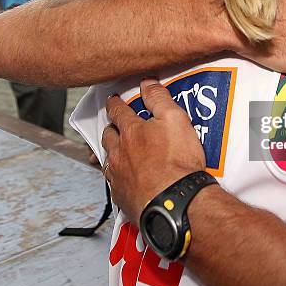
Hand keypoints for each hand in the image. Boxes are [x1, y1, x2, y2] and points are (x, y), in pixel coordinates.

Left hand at [102, 78, 204, 224]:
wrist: (175, 202)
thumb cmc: (177, 162)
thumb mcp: (175, 119)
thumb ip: (159, 99)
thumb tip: (147, 83)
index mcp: (131, 132)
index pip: (118, 112)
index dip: (115, 104)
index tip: (113, 100)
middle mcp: (119, 152)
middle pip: (108, 136)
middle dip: (111, 128)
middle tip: (115, 125)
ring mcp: (118, 176)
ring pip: (107, 160)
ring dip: (111, 153)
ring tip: (116, 151)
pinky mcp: (122, 197)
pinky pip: (113, 183)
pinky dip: (116, 177)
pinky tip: (123, 179)